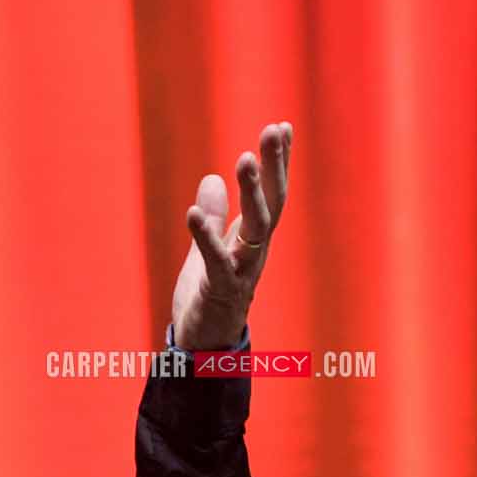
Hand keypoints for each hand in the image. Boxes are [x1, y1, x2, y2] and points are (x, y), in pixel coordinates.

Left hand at [170, 122, 291, 351]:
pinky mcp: (221, 290)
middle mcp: (255, 252)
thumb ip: (213, 217)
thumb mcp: (208, 249)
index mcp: (254, 239)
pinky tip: (193, 212)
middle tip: (274, 129)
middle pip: (272, 203)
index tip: (283, 126)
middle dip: (275, 166)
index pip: (272, 194)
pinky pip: (215, 260)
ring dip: (252, 193)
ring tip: (243, 158)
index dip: (279, 162)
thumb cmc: (210, 298)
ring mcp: (242, 271)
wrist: (204, 350)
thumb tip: (210, 178)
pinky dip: (206, 236)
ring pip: (256, 228)